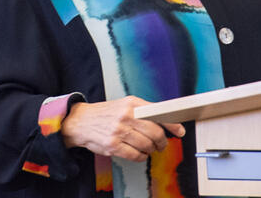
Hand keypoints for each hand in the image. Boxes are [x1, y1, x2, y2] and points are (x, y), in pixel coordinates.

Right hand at [60, 96, 184, 160]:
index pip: (158, 114)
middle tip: (162, 144)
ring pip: (146, 145)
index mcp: (131, 103)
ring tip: (150, 149)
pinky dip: (141, 157)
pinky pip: (135, 155)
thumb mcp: (124, 105)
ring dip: (151, 150)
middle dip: (162, 141)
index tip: (180, 130)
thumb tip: (165, 123)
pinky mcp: (113, 145)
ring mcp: (119, 131)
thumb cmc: (105, 114)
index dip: (172, 124)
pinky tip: (140, 154)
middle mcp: (126, 116)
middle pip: (155, 132)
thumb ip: (143, 112)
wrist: (80, 121)